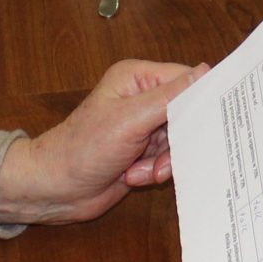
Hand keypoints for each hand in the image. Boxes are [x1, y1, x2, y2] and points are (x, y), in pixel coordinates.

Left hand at [0, 60, 203, 223]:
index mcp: (137, 78)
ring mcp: (142, 126)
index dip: (199, 102)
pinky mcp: (142, 151)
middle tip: (162, 156)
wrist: (55, 189)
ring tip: (139, 170)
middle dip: (177, 141)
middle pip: (186, 114)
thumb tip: (206, 72)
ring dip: (163, 161)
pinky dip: (154, 171)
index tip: (207, 123)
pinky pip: (167, 159)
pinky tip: (133, 176)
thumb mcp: (130, 120)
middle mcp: (142, 98)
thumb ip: (169, 97)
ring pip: (179, 141)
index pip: (186, 80)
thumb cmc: (82, 149)